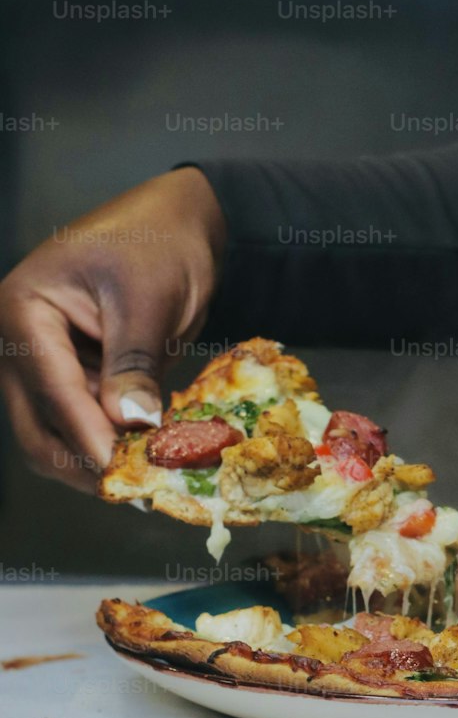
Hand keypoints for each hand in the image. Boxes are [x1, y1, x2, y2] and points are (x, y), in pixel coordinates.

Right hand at [0, 168, 225, 490]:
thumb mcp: (148, 297)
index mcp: (23, 312)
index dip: (89, 439)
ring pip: (58, 438)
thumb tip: (131, 422)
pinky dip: (115, 446)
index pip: (53, 390)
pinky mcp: (74, 382)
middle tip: (139, 492)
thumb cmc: (158, 242)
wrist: (177, 224)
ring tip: (151, 479)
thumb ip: (134, 361)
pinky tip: (151, 457)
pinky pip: (86, 427)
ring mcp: (44, 367)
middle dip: (86, 465)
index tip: (124, 476)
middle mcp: (20, 344)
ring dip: (101, 462)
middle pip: (38, 430)